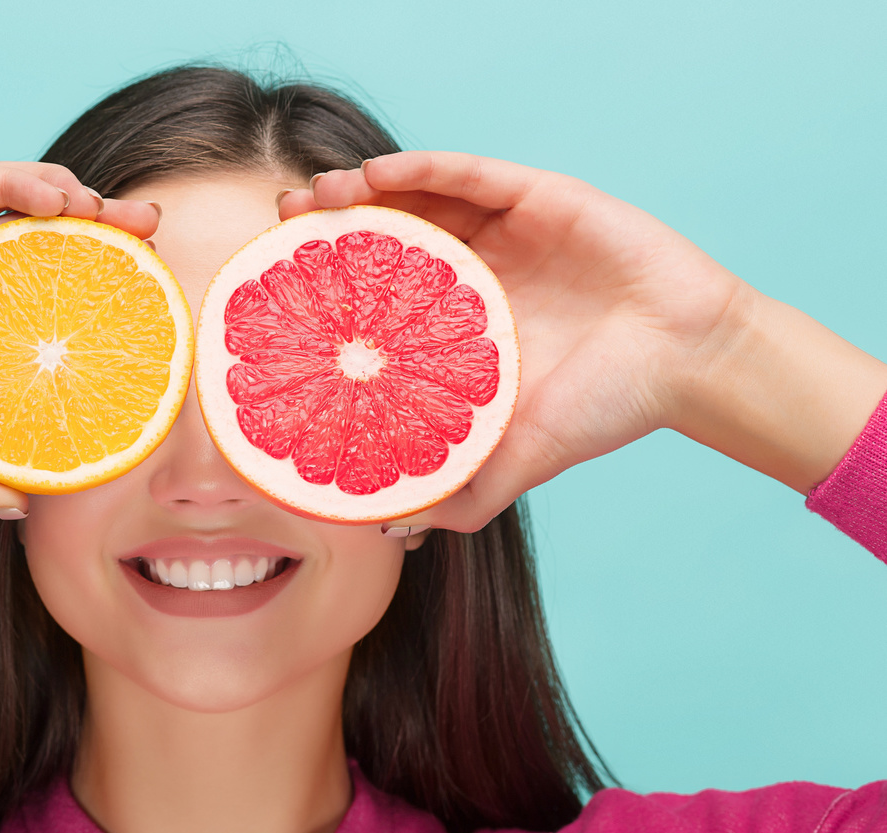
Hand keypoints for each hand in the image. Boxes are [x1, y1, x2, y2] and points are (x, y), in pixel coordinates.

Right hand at [0, 163, 160, 526]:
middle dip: (103, 237)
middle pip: (41, 244)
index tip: (145, 309)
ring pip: (16, 204)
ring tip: (121, 218)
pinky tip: (60, 199)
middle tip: (154, 241)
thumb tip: (16, 509)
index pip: (36, 302)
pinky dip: (19, 183)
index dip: (91, 299)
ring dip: (75, 203)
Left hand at [278, 152, 886, 531]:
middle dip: (329, 228)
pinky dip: (418, 168)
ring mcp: (504, 230)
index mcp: (462, 323)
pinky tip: (374, 174)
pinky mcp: (538, 197)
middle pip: (387, 235)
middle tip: (278, 226)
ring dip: (358, 191)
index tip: (276, 291)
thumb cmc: (606, 410)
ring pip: (416, 197)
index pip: (380, 295)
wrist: (689, 364)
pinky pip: (468, 172)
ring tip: (311, 196)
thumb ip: (460, 493)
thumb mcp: (517, 459)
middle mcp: (475, 270)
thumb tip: (392, 531)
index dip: (329, 287)